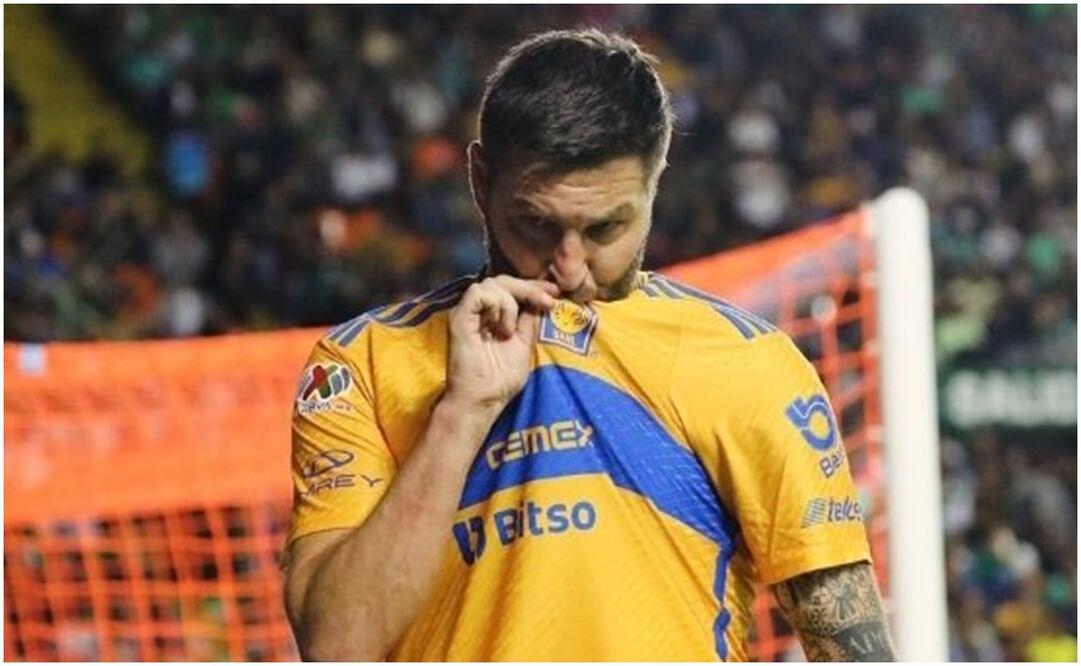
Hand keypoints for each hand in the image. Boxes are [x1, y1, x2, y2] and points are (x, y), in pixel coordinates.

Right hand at [443, 275, 558, 417]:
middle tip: (548, 300)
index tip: (555, 292)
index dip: (533, 286)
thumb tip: (542, 299)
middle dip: (529, 287)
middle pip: (503, 280)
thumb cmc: (501, 380)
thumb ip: (529, 320)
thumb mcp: (524, 344)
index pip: (512, 288)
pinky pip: (478, 293)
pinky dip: (496, 305)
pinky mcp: (459, 318)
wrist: (483, 401)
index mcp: (493, 316)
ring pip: (493, 283)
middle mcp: (478, 311)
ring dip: (511, 303)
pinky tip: (501, 328)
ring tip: (511, 331)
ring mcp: (467, 313)